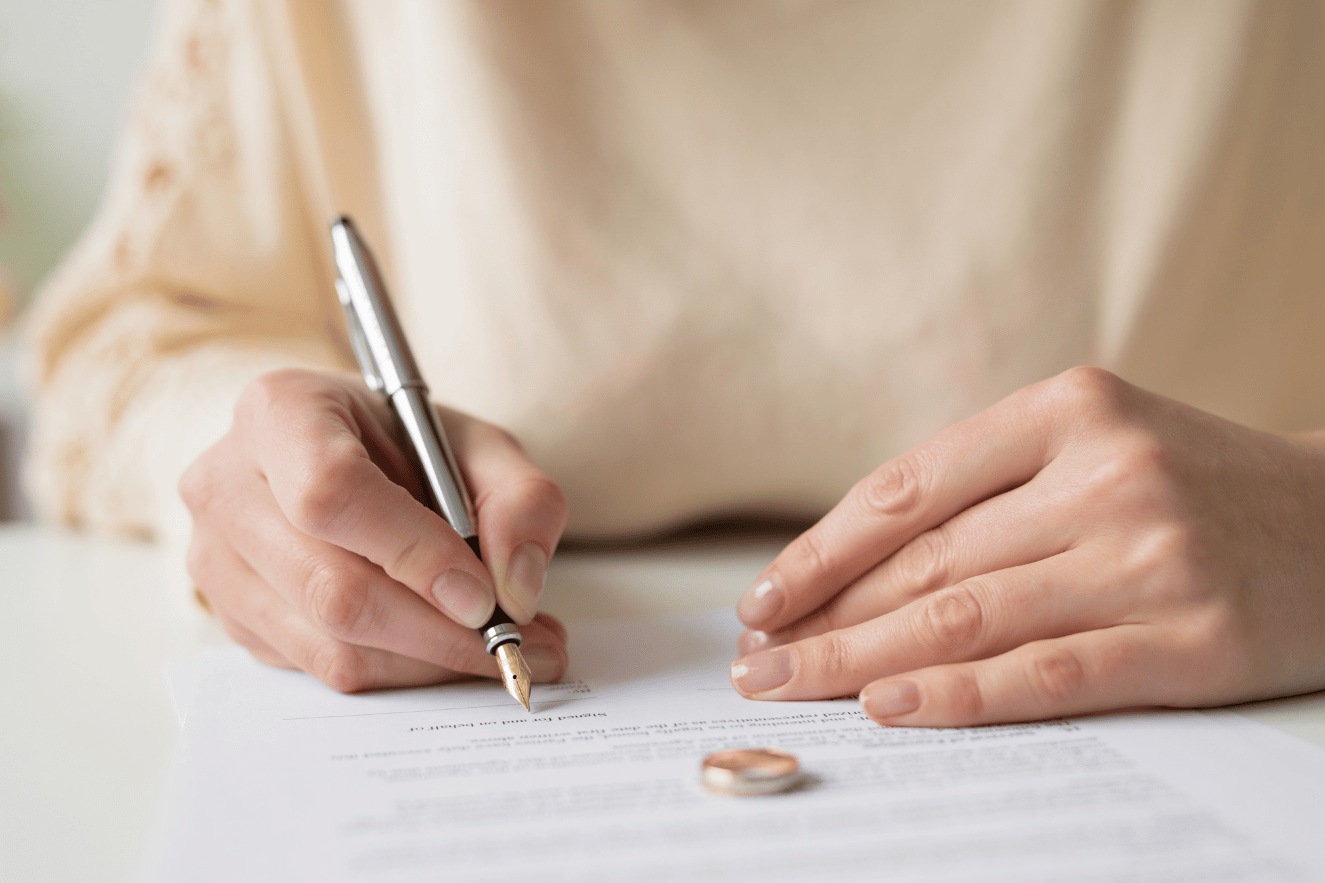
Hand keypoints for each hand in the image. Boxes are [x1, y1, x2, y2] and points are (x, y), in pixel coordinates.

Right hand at [180, 368, 568, 691]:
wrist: (337, 456)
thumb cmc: (404, 444)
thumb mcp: (478, 444)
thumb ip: (520, 499)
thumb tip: (515, 589)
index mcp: (280, 411)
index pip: (332, 493)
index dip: (413, 553)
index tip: (484, 596)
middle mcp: (226, 486)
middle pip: (331, 588)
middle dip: (439, 632)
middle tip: (519, 643)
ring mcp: (217, 560)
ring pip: (329, 646)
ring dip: (429, 663)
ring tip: (502, 648)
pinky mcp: (234, 620)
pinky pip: (322, 670)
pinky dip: (402, 672)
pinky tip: (448, 648)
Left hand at [731, 367, 1324, 725]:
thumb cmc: (1194, 487)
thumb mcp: (1097, 445)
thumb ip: (991, 489)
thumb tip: (850, 567)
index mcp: (1069, 408)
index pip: (907, 489)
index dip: (820, 552)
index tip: (761, 600)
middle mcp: (1107, 474)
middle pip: (925, 561)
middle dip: (825, 618)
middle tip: (755, 662)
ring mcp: (1150, 557)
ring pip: (968, 617)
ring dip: (863, 661)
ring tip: (793, 688)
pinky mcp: (1189, 640)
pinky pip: (1046, 674)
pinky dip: (958, 695)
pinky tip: (890, 707)